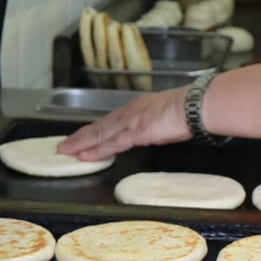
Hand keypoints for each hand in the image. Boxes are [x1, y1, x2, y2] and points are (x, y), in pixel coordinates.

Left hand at [56, 89, 189, 161]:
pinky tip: (83, 155)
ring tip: (65, 150)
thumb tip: (160, 128)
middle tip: (64, 144)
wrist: (196, 105)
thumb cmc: (190, 109)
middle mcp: (130, 112)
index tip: (83, 135)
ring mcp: (131, 122)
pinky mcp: (135, 132)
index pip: (111, 120)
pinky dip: (95, 150)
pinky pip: (110, 143)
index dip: (95, 129)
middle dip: (80, 135)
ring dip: (80, 142)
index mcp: (139, 107)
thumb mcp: (169, 113)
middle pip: (99, 126)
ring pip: (99, 134)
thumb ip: (159, 121)